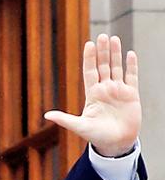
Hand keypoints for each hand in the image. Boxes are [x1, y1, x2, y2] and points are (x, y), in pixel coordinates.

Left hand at [44, 33, 140, 156]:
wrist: (116, 144)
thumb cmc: (96, 136)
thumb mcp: (79, 127)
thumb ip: (65, 119)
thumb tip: (46, 116)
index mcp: (92, 94)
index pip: (90, 71)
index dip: (90, 58)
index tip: (89, 44)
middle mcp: (105, 89)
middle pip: (103, 66)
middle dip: (103, 51)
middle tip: (102, 35)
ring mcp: (119, 91)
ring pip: (117, 68)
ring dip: (115, 54)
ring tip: (114, 38)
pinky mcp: (132, 95)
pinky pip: (132, 77)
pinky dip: (131, 66)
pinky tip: (130, 54)